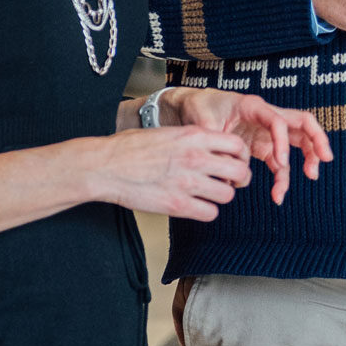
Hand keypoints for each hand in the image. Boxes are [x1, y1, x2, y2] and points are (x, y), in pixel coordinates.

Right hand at [89, 126, 252, 221]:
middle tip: (230, 182)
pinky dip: (206, 211)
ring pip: (227, 195)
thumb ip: (193, 139)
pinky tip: (196, 206)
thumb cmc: (130, 147)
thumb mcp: (168, 132)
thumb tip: (213, 147)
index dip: (240, 156)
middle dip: (238, 179)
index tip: (234, 161)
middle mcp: (195, 158)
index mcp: (193, 136)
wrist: (105, 166)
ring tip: (208, 194)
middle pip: (240, 172)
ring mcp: (187, 183)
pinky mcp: (177, 205)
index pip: (237, 145)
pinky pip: (210, 213)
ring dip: (221, 196)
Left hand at [166, 88, 334, 203]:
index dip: (282, 141)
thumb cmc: (200, 108)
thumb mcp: (202, 123)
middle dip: (317, 139)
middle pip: (302, 123)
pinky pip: (281, 162)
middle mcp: (267, 117)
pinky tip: (278, 195)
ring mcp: (268, 132)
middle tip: (325, 159)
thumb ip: (215, 145)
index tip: (280, 163)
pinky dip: (284, 177)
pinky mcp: (263, 147)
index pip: (278, 121)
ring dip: (308, 158)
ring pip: (298, 142)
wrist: (193, 106)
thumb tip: (227, 172)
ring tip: (311, 177)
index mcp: (253, 107)